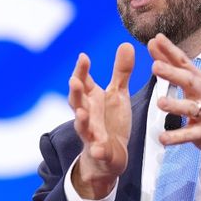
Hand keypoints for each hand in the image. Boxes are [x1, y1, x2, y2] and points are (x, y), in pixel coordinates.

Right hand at [69, 42, 134, 198]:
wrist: (109, 156)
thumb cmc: (111, 121)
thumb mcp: (118, 94)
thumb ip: (121, 72)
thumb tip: (126, 43)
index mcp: (91, 99)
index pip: (82, 82)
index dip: (81, 70)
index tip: (83, 57)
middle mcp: (87, 114)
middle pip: (76, 102)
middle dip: (75, 92)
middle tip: (75, 81)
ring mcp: (91, 133)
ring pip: (82, 126)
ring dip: (81, 120)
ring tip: (82, 113)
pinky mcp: (99, 151)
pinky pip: (97, 150)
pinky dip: (97, 149)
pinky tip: (98, 148)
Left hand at [147, 33, 200, 176]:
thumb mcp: (196, 82)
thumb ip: (172, 66)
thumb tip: (154, 43)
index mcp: (198, 80)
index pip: (183, 62)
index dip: (170, 51)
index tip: (156, 39)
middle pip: (188, 81)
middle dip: (172, 73)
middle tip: (155, 66)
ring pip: (190, 108)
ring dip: (175, 105)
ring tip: (160, 102)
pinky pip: (189, 135)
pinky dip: (176, 137)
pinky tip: (163, 138)